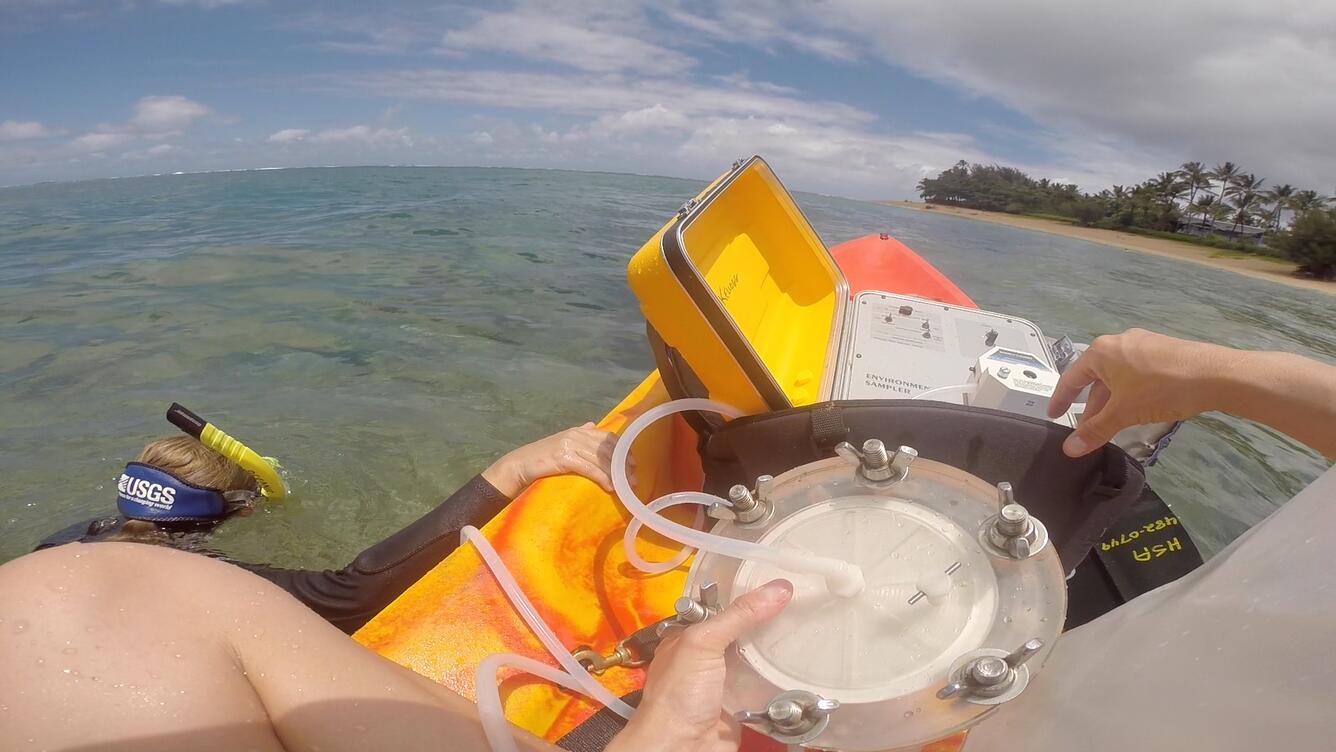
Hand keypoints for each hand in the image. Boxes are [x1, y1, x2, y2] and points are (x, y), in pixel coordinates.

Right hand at [481, 422, 629, 497]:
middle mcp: (577, 434)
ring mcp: (570, 445)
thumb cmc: (543, 457)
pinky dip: (603, 478)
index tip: (633, 464)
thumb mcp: (563, 441)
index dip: (623, 450)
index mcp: (579, 431)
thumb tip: (593, 424)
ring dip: (616, 474)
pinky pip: (589, 469)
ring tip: (626, 486)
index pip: (608, 438)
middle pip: (608, 449)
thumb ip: (580, 434)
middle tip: (633, 479)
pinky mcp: (564, 458)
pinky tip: (610, 487)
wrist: (520, 464)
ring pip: (601, 459)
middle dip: (623, 465)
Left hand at [607, 580, 793, 751]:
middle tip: (805, 599)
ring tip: (813, 624)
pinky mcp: (744, 703)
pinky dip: (783, 677)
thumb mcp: (703, 643)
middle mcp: (707, 656)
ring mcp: (726, 681)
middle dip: (768, 619)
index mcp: (689, 636)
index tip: (780, 580)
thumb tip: (779, 587)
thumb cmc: (681, 692)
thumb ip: (739, 616)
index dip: (746, 593)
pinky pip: (767, 684)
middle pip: (743, 631)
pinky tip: (804, 662)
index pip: (721, 606)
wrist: (682, 748)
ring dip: (779, 648)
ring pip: (757, 657)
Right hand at [1047, 328, 1239, 456]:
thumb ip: (1094, 430)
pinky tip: (1138, 408)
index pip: (1071, 378)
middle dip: (1091, 406)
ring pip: (1118, 377)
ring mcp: (1143, 344)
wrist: (1216, 375)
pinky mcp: (1163, 351)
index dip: (1060, 399)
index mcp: (1101, 352)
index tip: (1053, 415)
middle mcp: (1119, 342)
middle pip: (1096, 378)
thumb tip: (1069, 450)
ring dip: (1112, 401)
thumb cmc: (1161, 389)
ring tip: (1113, 423)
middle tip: (1087, 429)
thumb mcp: (1123, 413)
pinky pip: (1136, 373)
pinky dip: (1130, 392)